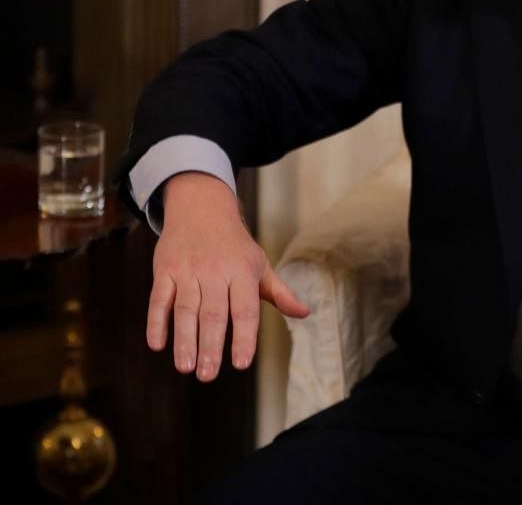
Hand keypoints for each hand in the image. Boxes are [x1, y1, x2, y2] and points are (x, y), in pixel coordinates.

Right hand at [146, 172, 308, 380]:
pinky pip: (158, 299)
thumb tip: (304, 313)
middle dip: (210, 346)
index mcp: (243, 272)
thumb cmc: (235, 246)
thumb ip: (280, 293)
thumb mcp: (260, 264)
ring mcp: (188, 271)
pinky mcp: (165, 270)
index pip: (245, 309)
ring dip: (184, 340)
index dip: (243, 337)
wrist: (202, 208)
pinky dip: (156, 322)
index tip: (241, 363)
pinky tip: (157, 344)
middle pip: (213, 313)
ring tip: (186, 367)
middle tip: (208, 375)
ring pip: (185, 309)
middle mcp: (215, 272)